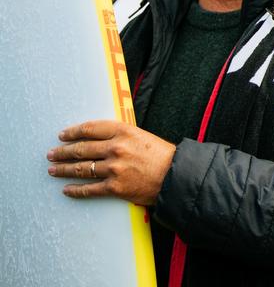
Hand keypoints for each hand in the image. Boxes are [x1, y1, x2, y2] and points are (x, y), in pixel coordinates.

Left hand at [47, 120, 175, 205]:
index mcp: (124, 131)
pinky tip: (67, 189)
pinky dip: (75, 190)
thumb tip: (99, 139)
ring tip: (53, 170)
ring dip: (63, 169)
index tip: (63, 135)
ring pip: (80, 169)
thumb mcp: (142, 136)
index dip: (73, 132)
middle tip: (51, 154)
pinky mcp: (115, 187)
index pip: (90, 129)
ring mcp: (114, 168)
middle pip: (81, 149)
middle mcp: (116, 148)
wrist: (176, 176)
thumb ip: (121, 136)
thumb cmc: (162, 155)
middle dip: (62, 152)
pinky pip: (89, 189)